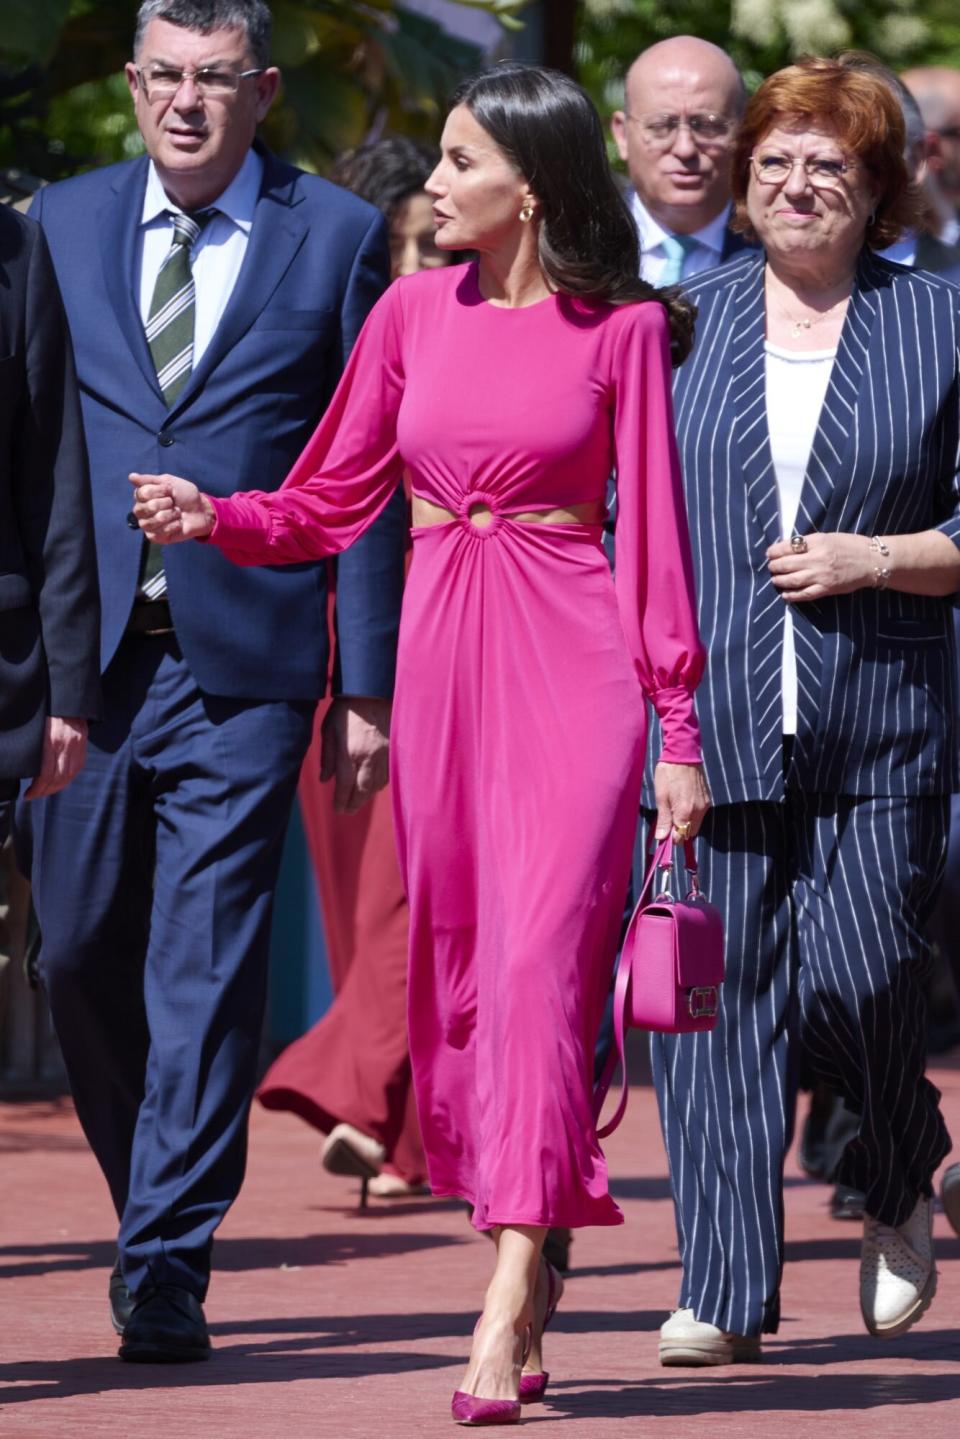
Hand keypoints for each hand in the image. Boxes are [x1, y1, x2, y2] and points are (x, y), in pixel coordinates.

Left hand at [24, 717, 87, 799]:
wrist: (66, 699)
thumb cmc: (46, 712)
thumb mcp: (36, 728)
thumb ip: (34, 748)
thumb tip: (26, 768)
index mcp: (51, 741)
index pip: (46, 774)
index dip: (37, 789)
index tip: (28, 795)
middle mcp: (66, 745)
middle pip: (58, 778)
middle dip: (45, 791)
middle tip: (34, 796)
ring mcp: (77, 745)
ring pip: (69, 776)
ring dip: (56, 788)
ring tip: (44, 791)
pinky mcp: (82, 744)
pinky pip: (77, 768)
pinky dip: (68, 778)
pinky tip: (59, 781)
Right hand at [129, 472, 215, 542]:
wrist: (201, 511)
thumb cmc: (185, 495)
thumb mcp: (169, 482)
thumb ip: (149, 480)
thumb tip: (131, 476)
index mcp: (142, 496)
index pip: (142, 493)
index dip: (159, 491)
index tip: (169, 491)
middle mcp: (141, 511)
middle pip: (146, 507)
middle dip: (165, 504)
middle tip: (173, 504)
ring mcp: (147, 525)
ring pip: (152, 521)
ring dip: (169, 515)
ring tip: (176, 513)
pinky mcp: (155, 537)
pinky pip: (159, 532)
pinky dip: (173, 526)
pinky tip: (178, 524)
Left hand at [320, 697, 391, 813]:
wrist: (374, 689)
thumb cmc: (347, 707)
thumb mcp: (329, 728)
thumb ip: (328, 756)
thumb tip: (325, 779)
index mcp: (350, 753)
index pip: (345, 786)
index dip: (341, 801)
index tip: (337, 809)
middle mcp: (369, 758)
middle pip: (363, 791)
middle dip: (355, 804)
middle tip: (348, 811)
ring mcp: (385, 755)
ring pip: (377, 785)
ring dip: (367, 796)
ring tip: (359, 800)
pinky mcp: (396, 750)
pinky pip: (389, 774)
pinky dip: (380, 783)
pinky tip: (373, 785)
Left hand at [654, 761, 711, 840]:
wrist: (683, 754)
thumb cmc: (668, 774)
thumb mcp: (661, 797)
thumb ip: (663, 819)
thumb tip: (661, 838)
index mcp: (685, 812)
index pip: (680, 837)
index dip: (671, 838)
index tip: (663, 833)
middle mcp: (698, 811)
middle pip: (689, 833)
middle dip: (679, 832)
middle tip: (668, 821)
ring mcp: (705, 805)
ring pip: (695, 824)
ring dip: (685, 823)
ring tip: (674, 809)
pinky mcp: (708, 799)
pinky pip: (700, 814)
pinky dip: (692, 814)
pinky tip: (683, 803)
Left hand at [766, 533, 872, 602]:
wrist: (872, 561)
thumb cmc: (851, 545)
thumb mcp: (829, 537)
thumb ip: (810, 542)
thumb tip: (789, 547)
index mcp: (818, 542)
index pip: (789, 546)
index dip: (775, 551)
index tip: (770, 553)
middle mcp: (818, 558)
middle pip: (787, 564)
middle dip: (774, 566)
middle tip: (771, 567)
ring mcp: (821, 575)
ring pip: (792, 580)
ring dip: (779, 580)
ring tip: (775, 579)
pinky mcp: (826, 589)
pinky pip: (805, 594)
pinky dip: (792, 595)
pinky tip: (785, 594)